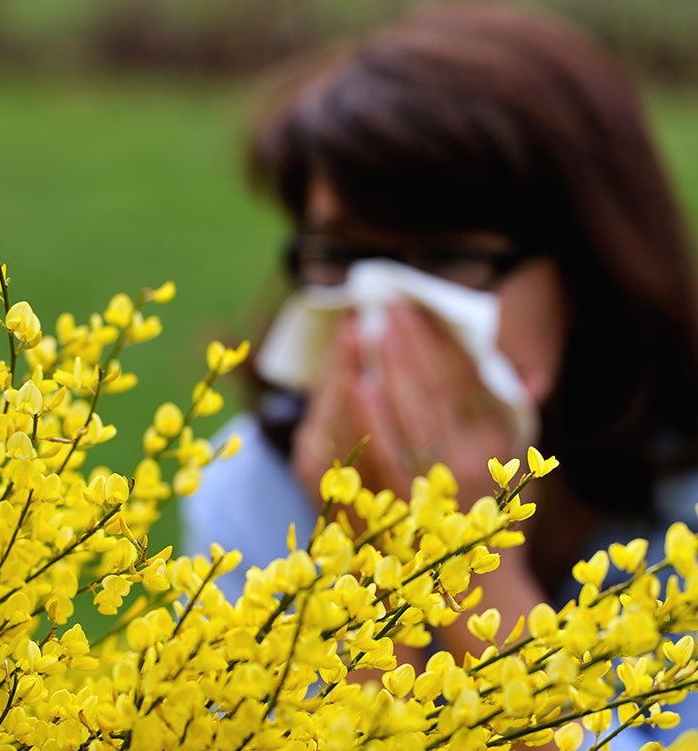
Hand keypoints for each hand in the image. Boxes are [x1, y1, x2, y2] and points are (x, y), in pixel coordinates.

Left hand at [292, 302, 521, 512]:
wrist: (475, 584)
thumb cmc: (494, 517)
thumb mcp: (519, 467)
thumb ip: (515, 419)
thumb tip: (531, 376)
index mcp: (497, 444)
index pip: (466, 378)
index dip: (440, 339)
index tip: (418, 307)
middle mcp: (469, 460)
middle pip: (433, 387)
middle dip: (407, 341)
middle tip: (385, 304)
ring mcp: (433, 481)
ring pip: (408, 410)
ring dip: (386, 366)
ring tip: (365, 329)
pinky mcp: (399, 500)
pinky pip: (384, 448)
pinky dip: (370, 412)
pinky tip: (357, 382)